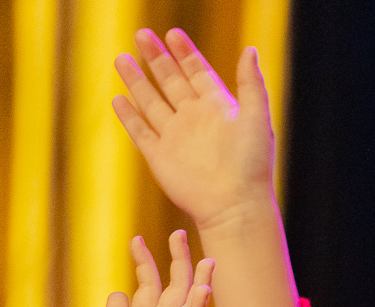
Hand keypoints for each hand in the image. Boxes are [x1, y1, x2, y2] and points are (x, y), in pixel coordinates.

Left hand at [92, 231, 212, 306]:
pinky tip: (203, 292)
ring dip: (198, 282)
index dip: (145, 262)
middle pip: (174, 287)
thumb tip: (119, 292)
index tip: (138, 238)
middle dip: (177, 260)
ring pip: (187, 305)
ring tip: (208, 261)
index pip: (151, 286)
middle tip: (179, 232)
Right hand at [112, 28, 274, 233]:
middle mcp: (194, 119)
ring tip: (122, 57)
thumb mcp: (255, 118)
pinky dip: (129, 115)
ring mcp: (175, 137)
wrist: (234, 206)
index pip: (197, 72)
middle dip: (156, 57)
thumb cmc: (251, 166)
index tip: (173, 33)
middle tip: (141, 33)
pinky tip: (119, 98)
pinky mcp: (159, 156)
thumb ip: (251, 84)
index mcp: (218, 108)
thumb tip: (250, 50)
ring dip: (136, 80)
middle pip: (170, 81)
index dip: (185, 53)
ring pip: (150, 101)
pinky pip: (140, 131)